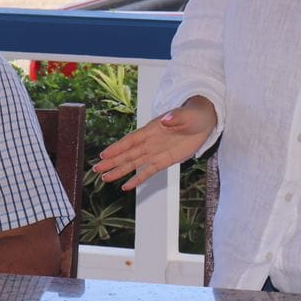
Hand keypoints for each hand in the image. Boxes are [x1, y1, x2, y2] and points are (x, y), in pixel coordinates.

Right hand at [94, 96, 216, 191]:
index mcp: (152, 129)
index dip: (118, 147)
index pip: (132, 140)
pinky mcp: (164, 160)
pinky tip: (126, 187)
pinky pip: (148, 171)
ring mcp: (156, 152)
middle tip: (97, 169)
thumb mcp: (187, 115)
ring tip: (105, 178)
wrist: (204, 121)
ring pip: (134, 163)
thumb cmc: (193, 114)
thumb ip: (175, 118)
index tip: (104, 154)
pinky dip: (137, 179)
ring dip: (119, 170)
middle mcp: (150, 142)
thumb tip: (165, 120)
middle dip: (112, 161)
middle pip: (128, 153)